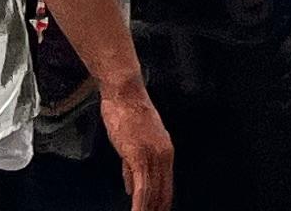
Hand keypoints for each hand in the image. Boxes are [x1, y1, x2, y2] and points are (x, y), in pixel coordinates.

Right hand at [103, 79, 175, 210]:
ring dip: (146, 210)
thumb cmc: (125, 112)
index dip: (161, 204)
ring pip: (152, 194)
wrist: (124, 92)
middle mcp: (164, 156)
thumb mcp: (133, 142)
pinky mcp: (139, 157)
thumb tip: (131, 189)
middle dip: (155, 210)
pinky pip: (142, 188)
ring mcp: (153, 157)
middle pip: (162, 193)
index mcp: (166, 152)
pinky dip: (140, 205)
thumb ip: (131, 168)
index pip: (166, 187)